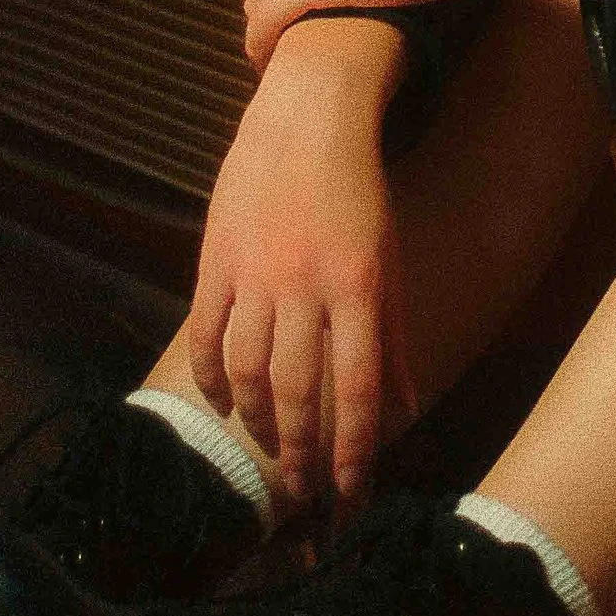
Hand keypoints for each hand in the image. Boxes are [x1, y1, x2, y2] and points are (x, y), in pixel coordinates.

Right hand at [187, 18, 411, 506]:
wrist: (306, 120)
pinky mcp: (216, 262)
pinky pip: (209, 335)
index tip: (351, 495)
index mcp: (357, 286)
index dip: (354, 451)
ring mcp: (255, 274)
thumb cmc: (358, 194)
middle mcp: (305, 286)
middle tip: (304, 491)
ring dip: (258, 421)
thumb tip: (405, 407)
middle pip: (297, 391)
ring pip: (248, 371)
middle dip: (301, 452)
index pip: (357, 389)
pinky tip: (223, 405)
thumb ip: (392, 336)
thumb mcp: (389, 259)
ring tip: (270, 449)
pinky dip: (213, 379)